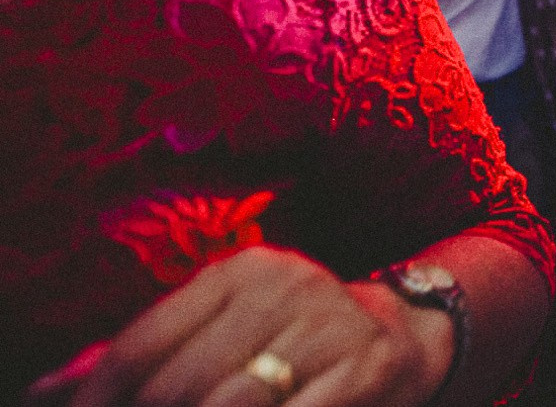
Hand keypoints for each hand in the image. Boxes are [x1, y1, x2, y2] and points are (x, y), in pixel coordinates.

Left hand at [30, 246, 452, 406]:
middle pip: (180, 383)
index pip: (143, 340)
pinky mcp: (365, 370)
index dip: (101, 396)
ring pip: (231, 404)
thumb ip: (144, 351)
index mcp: (242, 269)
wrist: (402, 336)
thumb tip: (45, 390)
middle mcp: (287, 286)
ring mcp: (329, 327)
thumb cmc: (289, 339)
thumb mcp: (222, 324)